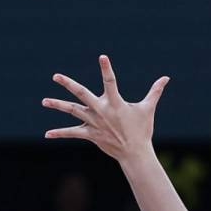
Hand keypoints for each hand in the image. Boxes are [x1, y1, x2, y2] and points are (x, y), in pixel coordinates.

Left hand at [42, 55, 168, 163]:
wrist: (134, 153)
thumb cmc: (142, 130)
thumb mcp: (148, 109)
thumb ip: (155, 91)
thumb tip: (167, 78)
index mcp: (116, 103)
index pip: (110, 81)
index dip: (106, 69)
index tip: (102, 57)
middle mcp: (102, 111)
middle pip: (82, 94)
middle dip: (68, 84)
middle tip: (56, 76)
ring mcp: (94, 122)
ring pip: (72, 111)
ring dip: (58, 105)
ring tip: (44, 101)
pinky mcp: (90, 134)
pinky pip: (72, 133)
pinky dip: (60, 133)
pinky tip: (47, 134)